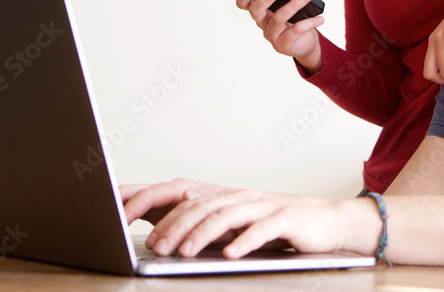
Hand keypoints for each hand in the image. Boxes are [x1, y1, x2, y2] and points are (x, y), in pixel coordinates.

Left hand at [123, 179, 379, 259]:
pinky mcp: (286, 218)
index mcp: (220, 194)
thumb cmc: (273, 225)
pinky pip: (262, 228)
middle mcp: (238, 194)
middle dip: (173, 223)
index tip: (117, 210)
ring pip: (226, 215)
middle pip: (199, 204)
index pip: (176, 190)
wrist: (326, 221)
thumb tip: (155, 232)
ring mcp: (263, 204)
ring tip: (185, 253)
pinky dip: (245, 240)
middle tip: (154, 245)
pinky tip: (231, 253)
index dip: (147, 197)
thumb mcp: (231, 223)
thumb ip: (200, 223)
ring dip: (202, 234)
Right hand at [236, 0, 323, 70]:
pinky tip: (320, 18)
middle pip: (257, 9)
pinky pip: (295, 31)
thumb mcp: (292, 0)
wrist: (305, 43)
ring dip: (294, 4)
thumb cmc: (296, 18)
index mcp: (260, 10)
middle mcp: (262, 22)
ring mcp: (271, 35)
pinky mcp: (282, 45)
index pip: (243, 3)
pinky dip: (309, 22)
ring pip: (278, 18)